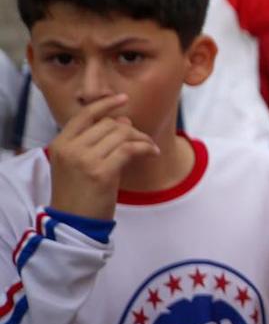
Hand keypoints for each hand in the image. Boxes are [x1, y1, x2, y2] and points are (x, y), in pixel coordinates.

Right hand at [48, 93, 159, 220]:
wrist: (73, 225)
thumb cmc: (79, 195)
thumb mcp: (78, 164)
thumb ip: (95, 141)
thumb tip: (122, 120)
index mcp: (60, 144)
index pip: (85, 114)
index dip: (105, 104)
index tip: (122, 98)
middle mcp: (70, 148)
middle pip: (109, 124)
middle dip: (131, 129)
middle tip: (143, 140)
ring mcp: (84, 159)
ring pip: (122, 134)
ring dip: (141, 139)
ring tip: (149, 148)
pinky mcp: (102, 172)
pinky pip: (131, 148)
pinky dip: (146, 148)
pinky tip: (152, 153)